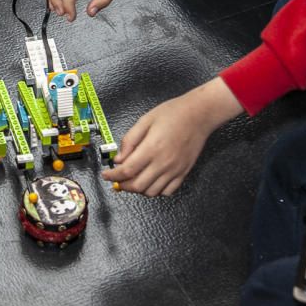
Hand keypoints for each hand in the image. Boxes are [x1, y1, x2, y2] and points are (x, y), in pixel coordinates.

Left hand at [102, 78, 243, 195]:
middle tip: (116, 180)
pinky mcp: (184, 172)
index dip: (113, 176)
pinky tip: (150, 181)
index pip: (127, 171)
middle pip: (138, 186)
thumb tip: (119, 159)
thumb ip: (129, 141)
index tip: (106, 175)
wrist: (199, 114)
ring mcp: (175, 170)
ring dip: (138, 190)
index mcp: (151, 149)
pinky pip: (168, 191)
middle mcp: (163, 163)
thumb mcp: (145, 120)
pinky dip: (156, 191)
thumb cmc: (173, 113)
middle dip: (123, 185)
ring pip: (152, 192)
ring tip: (132, 180)